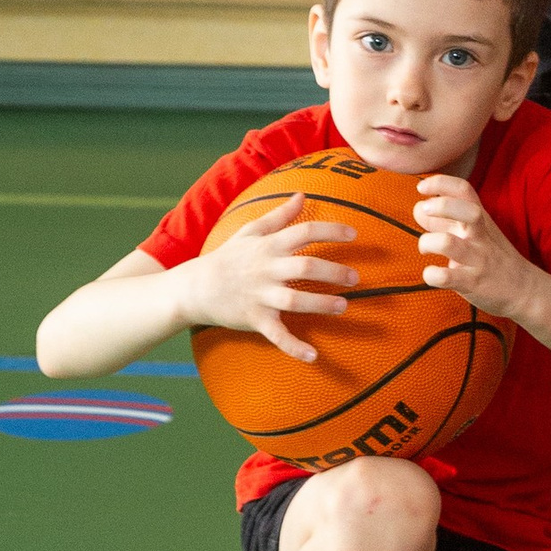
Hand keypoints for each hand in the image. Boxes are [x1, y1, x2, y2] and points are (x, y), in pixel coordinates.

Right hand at [186, 199, 356, 365]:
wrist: (195, 287)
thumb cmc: (228, 257)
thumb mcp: (250, 231)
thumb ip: (280, 215)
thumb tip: (302, 194)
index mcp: (268, 246)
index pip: (304, 232)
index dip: (331, 231)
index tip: (354, 235)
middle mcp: (266, 270)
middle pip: (304, 267)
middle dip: (333, 272)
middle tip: (355, 278)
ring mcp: (260, 296)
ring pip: (294, 300)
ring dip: (321, 304)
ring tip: (343, 306)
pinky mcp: (254, 319)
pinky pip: (276, 335)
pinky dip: (293, 347)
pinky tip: (313, 356)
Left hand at [415, 177, 534, 321]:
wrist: (524, 289)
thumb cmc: (492, 257)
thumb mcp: (473, 233)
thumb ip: (444, 221)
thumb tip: (418, 208)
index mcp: (480, 219)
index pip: (464, 190)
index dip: (440, 182)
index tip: (421, 187)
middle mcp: (480, 235)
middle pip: (466, 210)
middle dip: (441, 205)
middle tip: (425, 210)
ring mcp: (477, 259)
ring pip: (448, 243)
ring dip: (427, 242)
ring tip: (426, 248)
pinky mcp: (472, 282)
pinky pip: (446, 277)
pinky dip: (431, 274)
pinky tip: (431, 274)